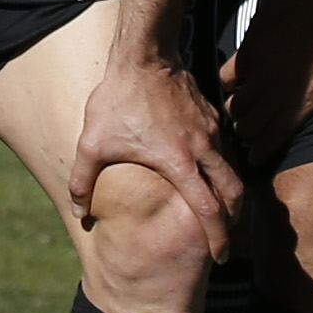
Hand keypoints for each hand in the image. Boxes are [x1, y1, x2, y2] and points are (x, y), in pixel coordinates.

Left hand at [68, 49, 241, 264]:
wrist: (143, 55)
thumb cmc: (118, 100)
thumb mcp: (92, 143)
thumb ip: (83, 180)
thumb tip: (78, 211)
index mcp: (180, 163)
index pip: (209, 211)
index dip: (218, 238)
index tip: (219, 257)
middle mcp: (204, 150)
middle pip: (234, 194)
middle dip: (234, 223)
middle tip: (226, 242)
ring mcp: (212, 131)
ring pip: (233, 171)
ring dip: (230, 195)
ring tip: (219, 213)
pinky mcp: (212, 116)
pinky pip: (226, 150)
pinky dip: (224, 170)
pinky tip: (209, 176)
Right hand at [228, 0, 312, 168]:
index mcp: (307, 99)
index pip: (277, 137)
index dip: (263, 152)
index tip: (257, 160)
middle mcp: (279, 91)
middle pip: (251, 127)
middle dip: (248, 136)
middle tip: (250, 136)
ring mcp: (260, 72)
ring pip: (237, 107)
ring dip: (238, 114)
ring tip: (241, 116)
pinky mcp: (248, 53)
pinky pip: (227, 79)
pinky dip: (228, 86)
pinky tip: (234, 86)